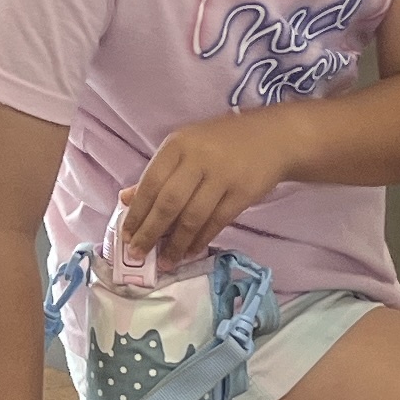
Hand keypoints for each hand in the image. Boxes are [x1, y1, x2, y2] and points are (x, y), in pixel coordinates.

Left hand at [113, 113, 287, 272]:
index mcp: (178, 144)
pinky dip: (202, 239)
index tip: (126, 235)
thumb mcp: (186, 147)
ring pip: (193, 217)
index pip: (150, 183)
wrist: (274, 137)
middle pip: (168, 203)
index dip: (137, 212)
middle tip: (138, 254)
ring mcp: (222, 175)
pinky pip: (217, 222)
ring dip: (176, 243)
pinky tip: (191, 251)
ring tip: (166, 262)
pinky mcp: (243, 192)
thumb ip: (158, 173)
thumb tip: (126, 199)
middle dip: (151, 232)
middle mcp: (198, 158)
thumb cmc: (222, 142)